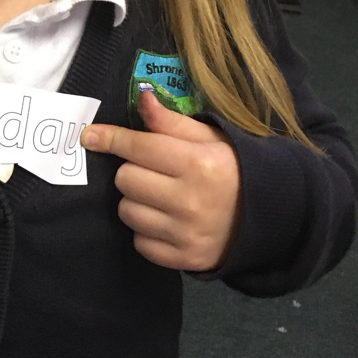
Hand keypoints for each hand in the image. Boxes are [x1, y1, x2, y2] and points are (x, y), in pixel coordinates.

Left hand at [80, 88, 240, 272]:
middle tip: (153, 170)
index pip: (138, 148)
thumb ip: (171, 122)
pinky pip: (139, 243)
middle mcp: (190, 201)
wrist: (267, 217)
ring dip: (136, 201)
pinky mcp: (184, 259)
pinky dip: (145, 231)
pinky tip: (165, 220)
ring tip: (160, 196)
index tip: (90, 135)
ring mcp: (186, 234)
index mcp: (197, 164)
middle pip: (125, 179)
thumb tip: (142, 98)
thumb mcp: (209, 138)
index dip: (110, 138)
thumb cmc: (232, 169)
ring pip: (127, 212)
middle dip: (132, 170)